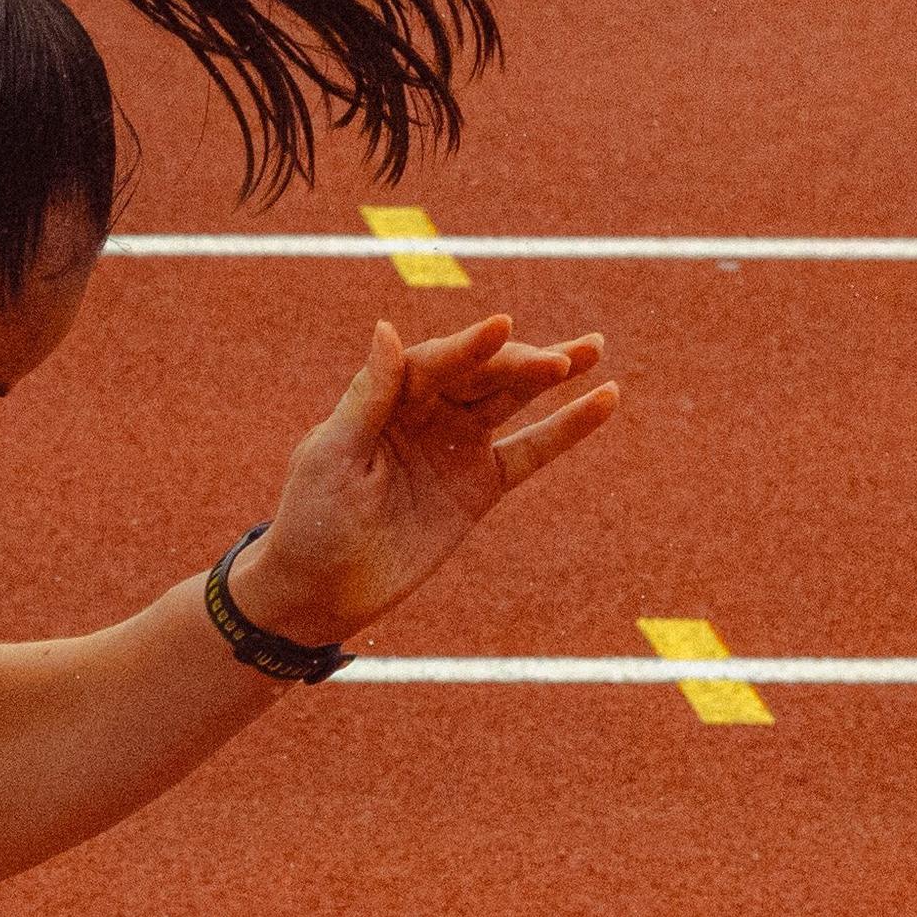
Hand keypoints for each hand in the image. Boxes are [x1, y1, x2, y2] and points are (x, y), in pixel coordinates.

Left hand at [231, 309, 619, 646]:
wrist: (322, 590)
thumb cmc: (311, 519)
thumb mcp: (332, 456)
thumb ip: (368, 398)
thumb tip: (387, 329)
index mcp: (385, 397)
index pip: (435, 362)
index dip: (467, 346)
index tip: (501, 326)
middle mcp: (426, 411)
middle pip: (482, 374)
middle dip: (520, 362)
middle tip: (561, 359)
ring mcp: (458, 445)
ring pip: (513, 400)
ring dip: (553, 374)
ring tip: (595, 347)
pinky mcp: (481, 485)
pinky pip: (532, 451)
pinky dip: (567, 428)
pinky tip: (605, 399)